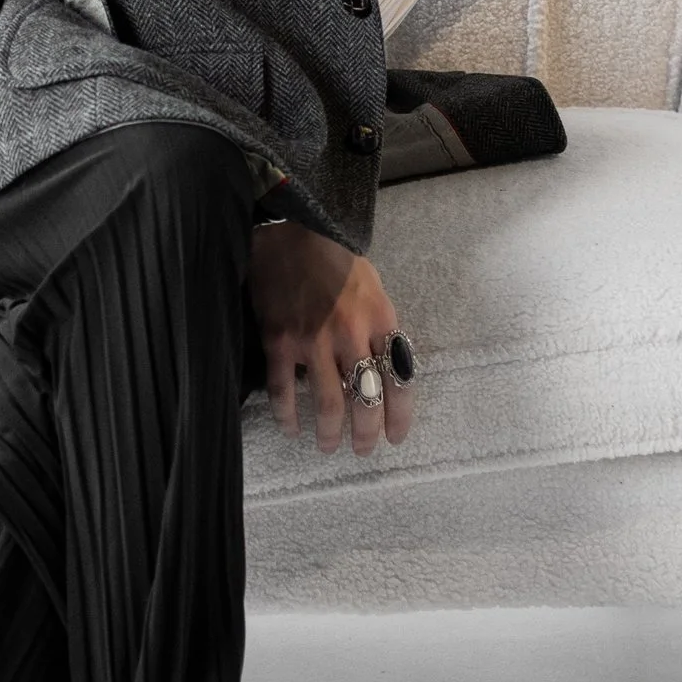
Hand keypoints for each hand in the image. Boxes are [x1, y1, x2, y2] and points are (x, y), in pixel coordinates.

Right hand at [247, 225, 416, 457]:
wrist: (296, 232)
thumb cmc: (339, 261)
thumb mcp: (375, 290)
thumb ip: (380, 330)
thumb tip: (383, 374)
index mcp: (381, 320)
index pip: (400, 380)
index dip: (400, 415)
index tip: (396, 437)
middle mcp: (352, 334)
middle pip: (367, 400)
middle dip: (367, 433)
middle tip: (364, 449)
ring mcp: (314, 339)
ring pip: (329, 403)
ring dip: (331, 433)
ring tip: (329, 446)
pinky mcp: (281, 340)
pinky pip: (284, 389)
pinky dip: (288, 414)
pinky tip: (291, 427)